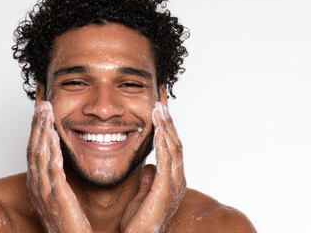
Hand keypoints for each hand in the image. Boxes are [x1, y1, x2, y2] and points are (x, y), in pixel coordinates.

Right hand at [26, 101, 92, 232]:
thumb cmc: (69, 224)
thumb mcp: (60, 199)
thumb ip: (58, 181)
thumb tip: (62, 164)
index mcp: (38, 185)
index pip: (34, 151)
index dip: (36, 129)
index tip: (41, 111)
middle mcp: (37, 185)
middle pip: (33, 147)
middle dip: (37, 123)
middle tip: (41, 102)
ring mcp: (45, 191)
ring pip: (39, 153)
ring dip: (42, 129)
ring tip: (45, 109)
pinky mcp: (57, 196)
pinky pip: (52, 167)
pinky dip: (52, 148)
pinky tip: (54, 133)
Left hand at [120, 101, 185, 232]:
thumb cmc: (139, 221)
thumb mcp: (142, 194)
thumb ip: (148, 179)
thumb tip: (149, 165)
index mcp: (170, 177)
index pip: (170, 143)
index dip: (165, 123)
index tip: (159, 103)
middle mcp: (176, 178)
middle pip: (175, 140)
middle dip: (168, 117)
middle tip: (161, 96)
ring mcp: (173, 185)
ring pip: (173, 148)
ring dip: (167, 126)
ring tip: (160, 106)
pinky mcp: (165, 191)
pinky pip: (166, 163)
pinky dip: (164, 144)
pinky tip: (160, 129)